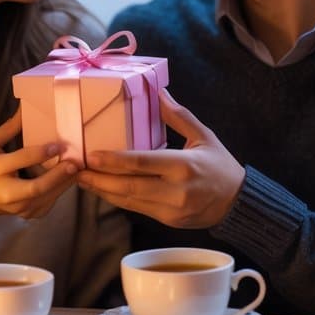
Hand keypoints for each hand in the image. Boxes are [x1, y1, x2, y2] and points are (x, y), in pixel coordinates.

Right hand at [0, 109, 78, 219]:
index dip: (41, 153)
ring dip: (64, 183)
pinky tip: (68, 179)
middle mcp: (6, 192)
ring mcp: (17, 207)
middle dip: (58, 175)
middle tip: (74, 162)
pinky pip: (47, 204)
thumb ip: (9, 128)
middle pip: (36, 187)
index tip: (58, 145)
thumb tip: (26, 107)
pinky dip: (59, 192)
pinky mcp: (26, 214)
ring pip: (46, 198)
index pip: (20, 160)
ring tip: (78, 168)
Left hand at [77, 89, 244, 228]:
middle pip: (130, 187)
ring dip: (103, 191)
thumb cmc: (220, 165)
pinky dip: (118, 199)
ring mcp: (172, 210)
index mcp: (184, 166)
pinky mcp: (168, 221)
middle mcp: (176, 191)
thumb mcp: (203, 136)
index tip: (93, 155)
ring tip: (82, 179)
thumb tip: (159, 92)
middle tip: (77, 170)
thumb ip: (178, 116)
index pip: (143, 163)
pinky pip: (137, 209)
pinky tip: (103, 189)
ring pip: (130, 201)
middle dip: (100, 179)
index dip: (115, 161)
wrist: (237, 203)